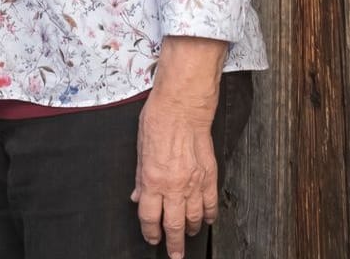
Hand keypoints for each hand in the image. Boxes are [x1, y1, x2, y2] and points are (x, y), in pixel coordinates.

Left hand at [134, 90, 218, 257]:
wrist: (183, 106)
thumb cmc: (158, 120)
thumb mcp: (139, 149)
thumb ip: (140, 178)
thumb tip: (139, 196)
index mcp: (152, 181)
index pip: (150, 217)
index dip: (150, 232)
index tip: (151, 238)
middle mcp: (173, 186)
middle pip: (174, 225)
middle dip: (174, 244)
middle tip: (175, 254)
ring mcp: (194, 182)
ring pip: (194, 217)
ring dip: (192, 230)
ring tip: (190, 237)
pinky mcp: (209, 175)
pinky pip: (210, 202)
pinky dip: (210, 214)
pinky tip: (208, 220)